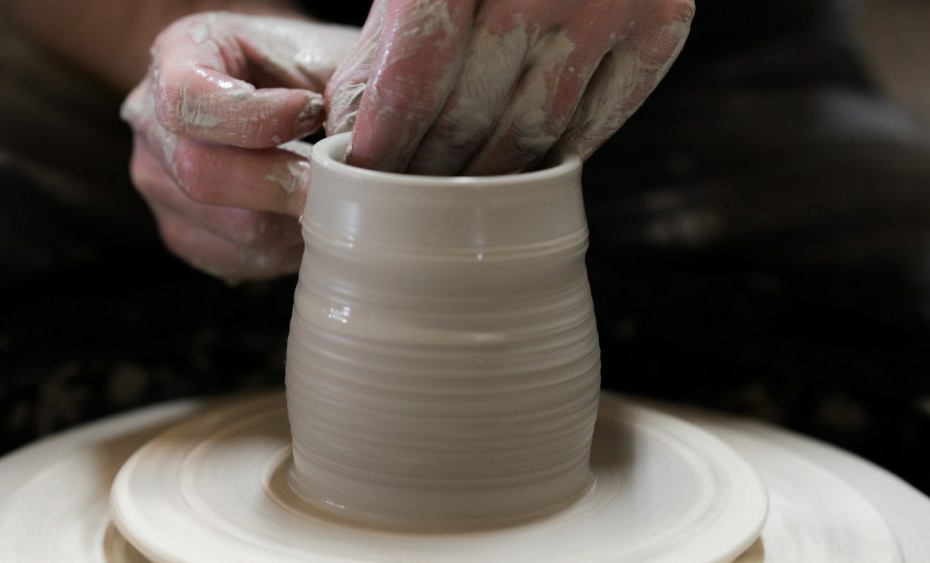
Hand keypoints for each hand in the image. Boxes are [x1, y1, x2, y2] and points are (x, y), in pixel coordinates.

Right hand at [123, 12, 358, 280]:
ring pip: (229, 227)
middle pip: (200, 173)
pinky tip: (305, 218)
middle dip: (283, 183)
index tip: (313, 111)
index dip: (254, 117)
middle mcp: (150, 120)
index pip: (188, 99)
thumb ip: (342, 87)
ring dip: (293, 220)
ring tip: (330, 196)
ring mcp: (158, 182)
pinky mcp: (182, 230)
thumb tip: (360, 148)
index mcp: (177, 55)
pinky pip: (236, 257)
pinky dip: (285, 248)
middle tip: (338, 179)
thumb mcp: (325, 53)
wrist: (281, 91)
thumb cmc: (305, 69)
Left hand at [326, 0, 693, 175]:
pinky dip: (551, 156)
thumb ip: (387, 42)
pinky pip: (594, 125)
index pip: (417, 74)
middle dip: (429, 168)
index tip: (366, 178)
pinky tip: (521, 168)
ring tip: (455, 191)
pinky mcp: (663, 25)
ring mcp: (615, 1)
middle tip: (406, 194)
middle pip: (472, 113)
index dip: (387, 139)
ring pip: (533, 132)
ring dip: (485, 177)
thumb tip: (351, 135)